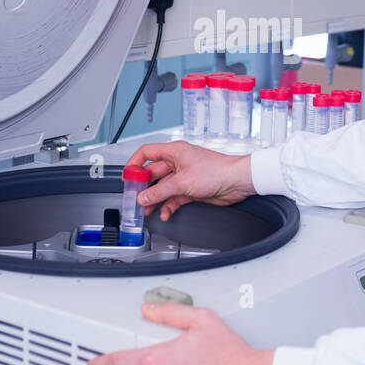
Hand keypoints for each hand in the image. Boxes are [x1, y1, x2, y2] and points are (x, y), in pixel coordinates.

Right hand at [123, 141, 255, 220]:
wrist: (237, 181)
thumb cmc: (217, 170)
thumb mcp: (182, 182)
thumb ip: (160, 191)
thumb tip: (144, 196)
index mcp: (174, 152)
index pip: (147, 153)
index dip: (134, 163)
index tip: (127, 176)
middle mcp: (178, 162)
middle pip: (153, 173)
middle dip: (144, 186)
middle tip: (135, 197)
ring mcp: (184, 176)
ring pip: (163, 188)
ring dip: (155, 199)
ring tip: (146, 209)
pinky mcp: (191, 189)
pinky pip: (174, 198)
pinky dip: (168, 206)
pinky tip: (165, 213)